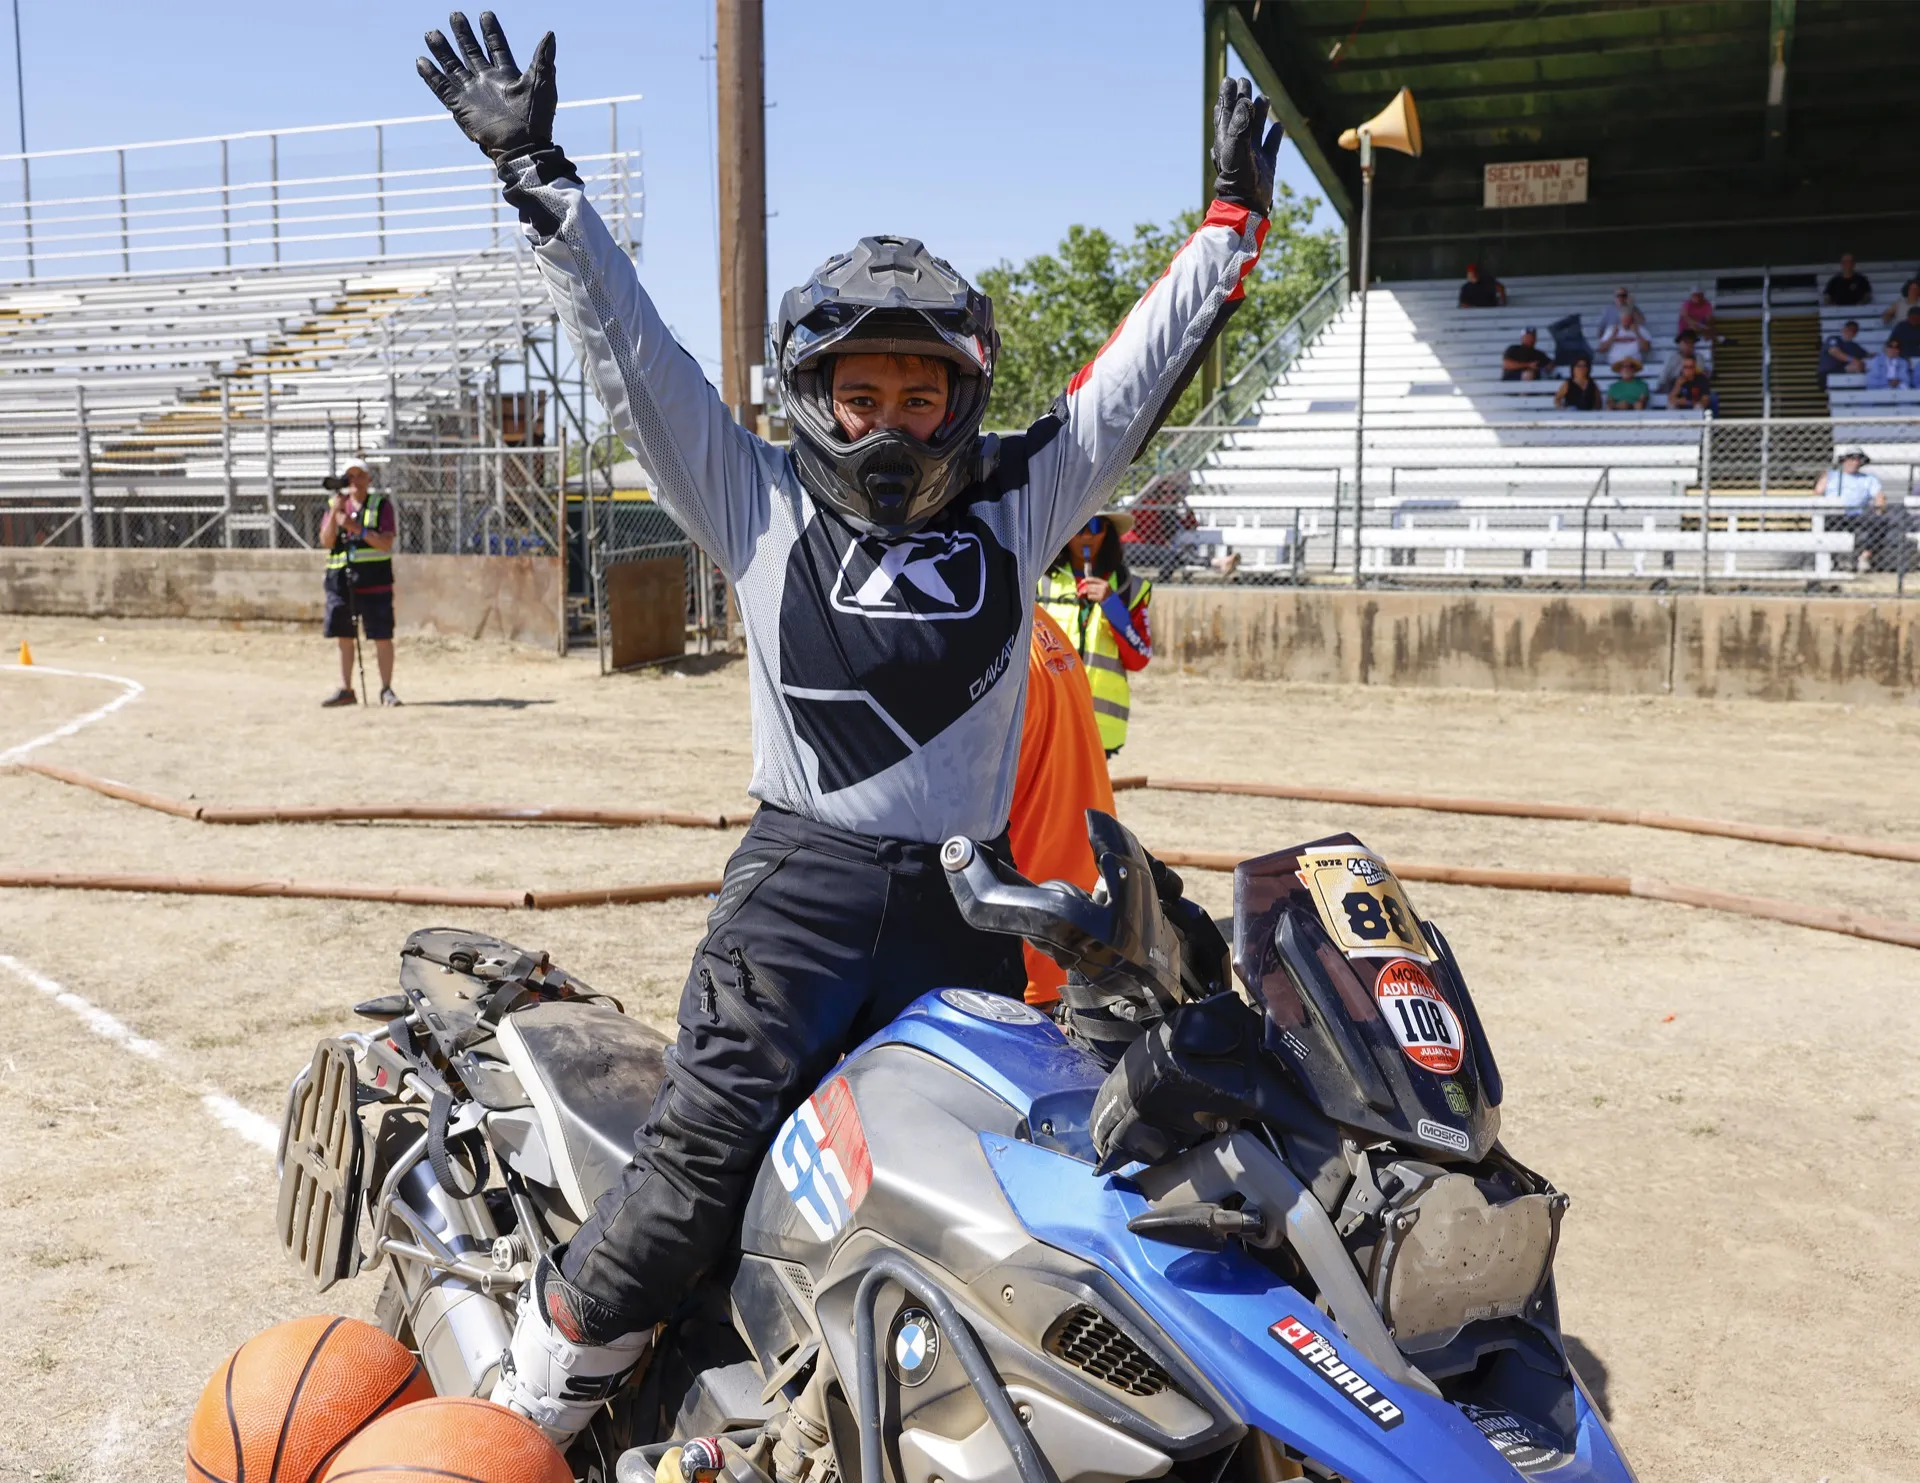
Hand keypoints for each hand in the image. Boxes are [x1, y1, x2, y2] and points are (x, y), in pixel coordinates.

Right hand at [417, 11, 556, 160]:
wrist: (523, 146)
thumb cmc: (536, 119)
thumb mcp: (542, 84)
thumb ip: (543, 58)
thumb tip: (550, 34)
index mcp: (507, 75)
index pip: (496, 47)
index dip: (491, 31)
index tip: (485, 14)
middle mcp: (487, 82)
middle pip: (471, 52)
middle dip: (463, 34)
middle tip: (455, 14)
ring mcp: (473, 93)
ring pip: (453, 67)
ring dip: (443, 51)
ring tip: (432, 33)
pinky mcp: (461, 107)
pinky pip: (442, 88)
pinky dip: (431, 76)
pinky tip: (421, 61)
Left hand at [1077, 576, 1110, 602]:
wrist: (1112, 602)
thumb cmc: (1106, 594)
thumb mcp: (1102, 587)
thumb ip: (1094, 585)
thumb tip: (1083, 584)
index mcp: (1104, 582)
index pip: (1093, 579)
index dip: (1086, 580)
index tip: (1081, 582)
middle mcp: (1104, 587)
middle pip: (1090, 586)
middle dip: (1084, 588)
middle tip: (1081, 591)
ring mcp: (1102, 592)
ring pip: (1089, 591)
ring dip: (1087, 593)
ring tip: (1090, 595)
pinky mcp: (1100, 598)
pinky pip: (1090, 596)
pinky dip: (1089, 597)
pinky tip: (1092, 598)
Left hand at [1210, 76, 1282, 216]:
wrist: (1248, 205)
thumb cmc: (1238, 179)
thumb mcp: (1237, 150)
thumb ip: (1240, 125)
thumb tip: (1247, 101)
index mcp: (1227, 140)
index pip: (1226, 113)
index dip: (1227, 97)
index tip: (1230, 80)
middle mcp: (1239, 145)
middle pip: (1240, 117)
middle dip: (1242, 99)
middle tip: (1244, 81)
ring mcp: (1253, 155)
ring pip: (1255, 129)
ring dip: (1259, 113)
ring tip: (1263, 98)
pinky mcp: (1266, 165)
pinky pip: (1271, 146)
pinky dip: (1275, 135)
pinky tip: (1280, 126)